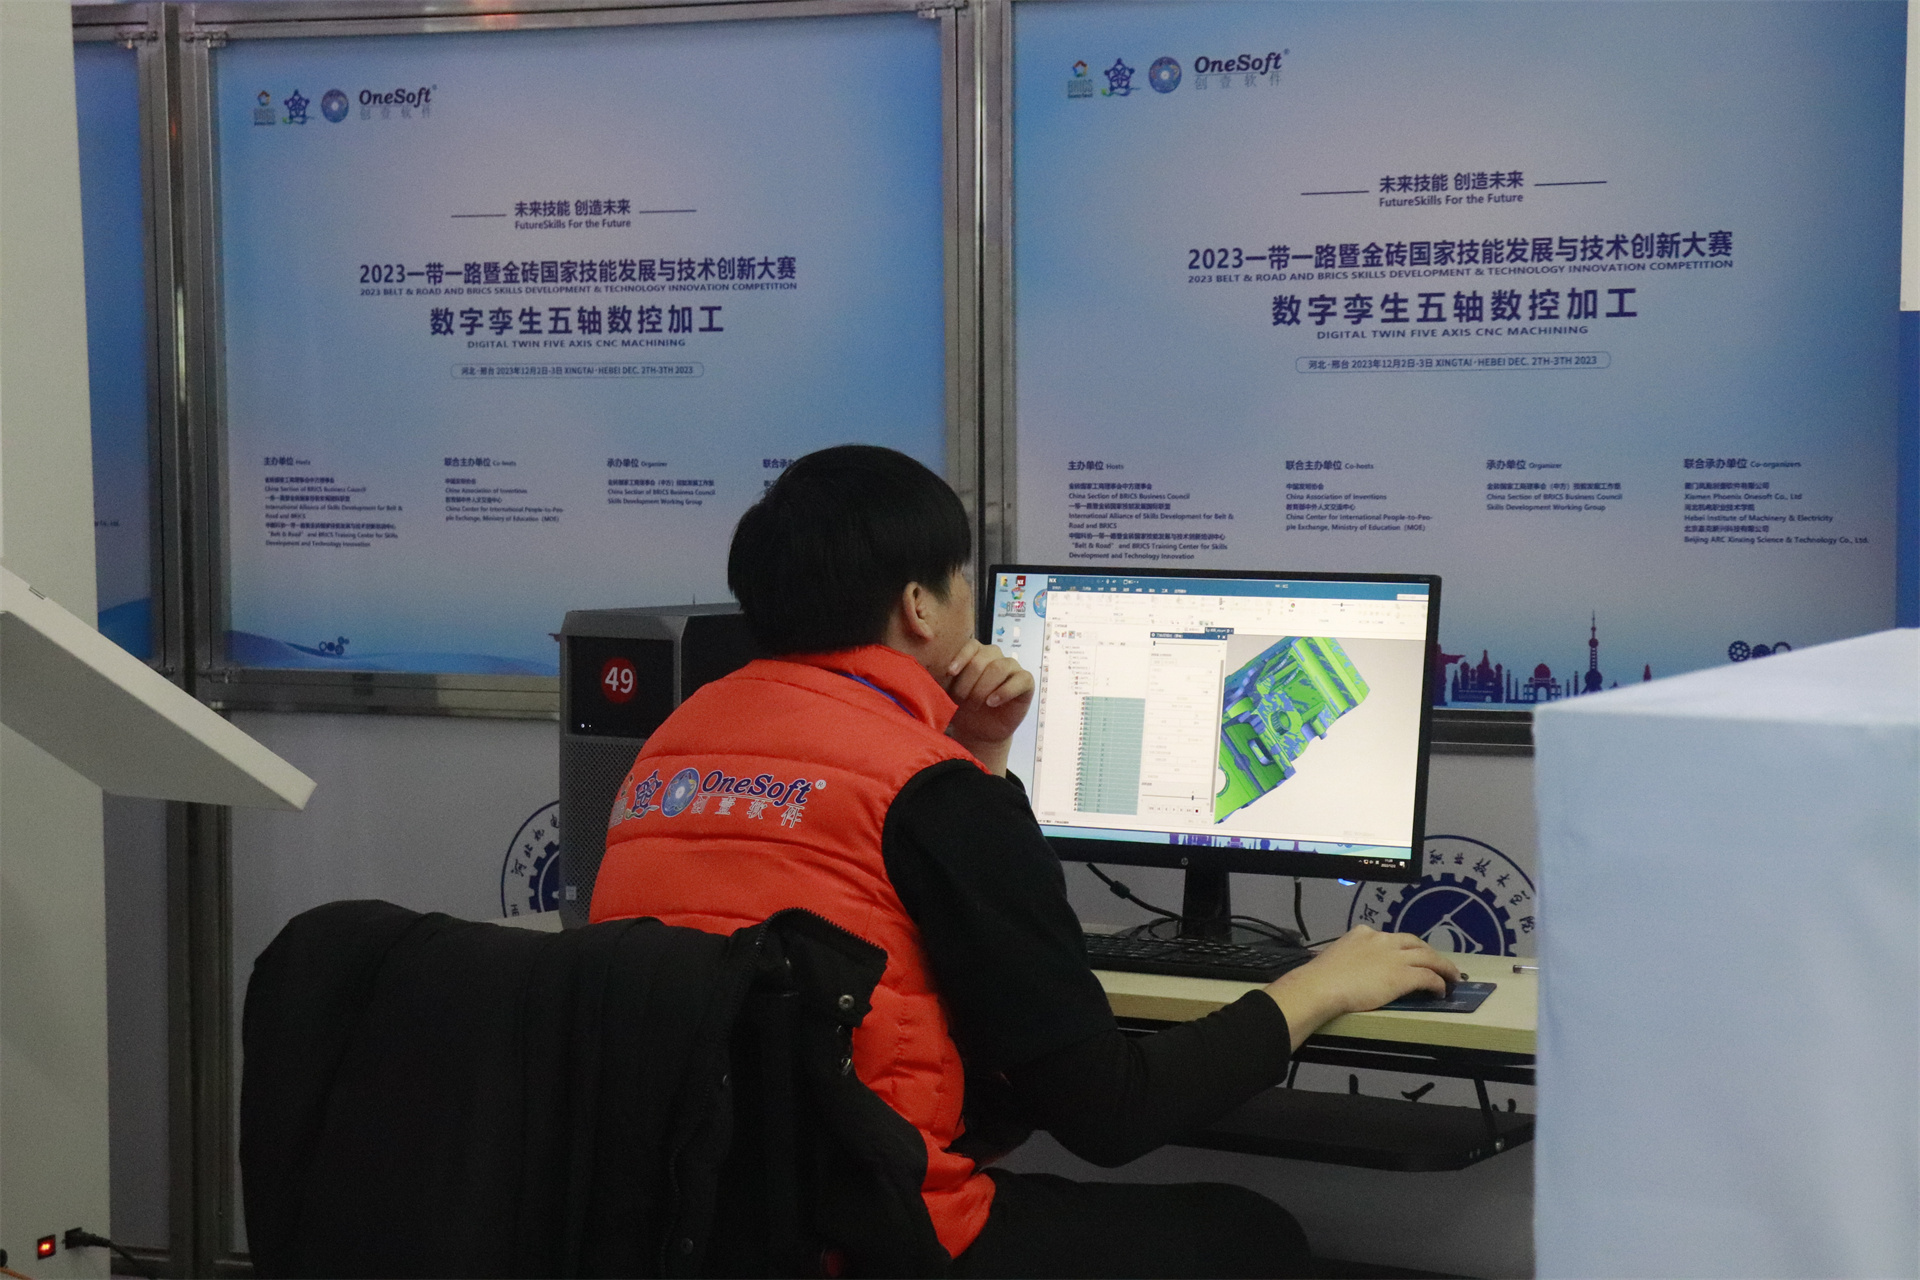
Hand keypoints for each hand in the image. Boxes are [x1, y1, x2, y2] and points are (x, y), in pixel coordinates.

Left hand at [942, 639, 1033, 774]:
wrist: (980, 732)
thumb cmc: (963, 708)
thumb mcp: (949, 692)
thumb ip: (943, 678)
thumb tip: (927, 667)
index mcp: (978, 655)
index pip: (972, 645)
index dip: (961, 657)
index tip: (950, 673)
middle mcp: (996, 657)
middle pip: (985, 657)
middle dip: (970, 680)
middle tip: (962, 699)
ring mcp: (1013, 669)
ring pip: (1000, 667)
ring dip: (984, 686)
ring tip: (977, 703)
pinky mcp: (1026, 683)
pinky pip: (1020, 679)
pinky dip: (1004, 691)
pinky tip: (992, 702)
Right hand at [1260, 926, 1460, 1050]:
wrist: (1322, 986)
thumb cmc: (1322, 976)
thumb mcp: (1336, 955)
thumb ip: (1348, 955)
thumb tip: (1347, 966)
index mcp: (1364, 933)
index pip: (1391, 937)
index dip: (1405, 947)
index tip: (1409, 955)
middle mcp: (1383, 940)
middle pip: (1416, 943)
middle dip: (1429, 953)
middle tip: (1437, 963)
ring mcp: (1395, 957)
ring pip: (1429, 957)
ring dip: (1444, 967)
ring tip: (1452, 976)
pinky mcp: (1404, 975)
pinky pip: (1429, 977)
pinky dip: (1439, 983)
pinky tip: (1441, 991)